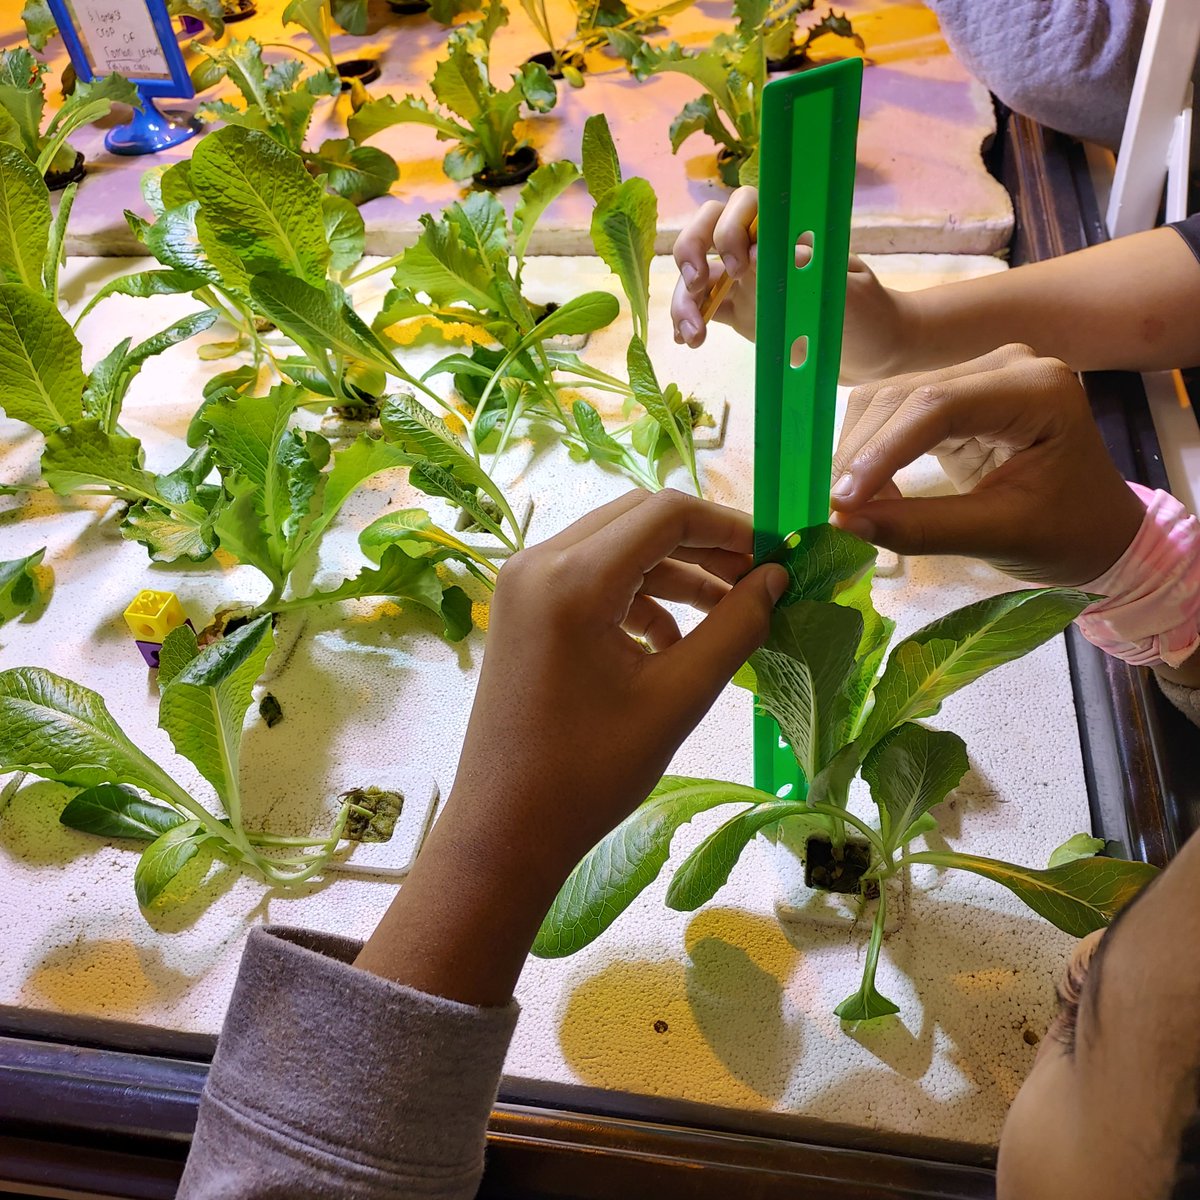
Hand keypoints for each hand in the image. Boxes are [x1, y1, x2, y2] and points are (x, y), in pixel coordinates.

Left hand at [452, 489, 786, 882]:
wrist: (505, 828)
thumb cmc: (590, 772)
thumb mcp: (676, 698)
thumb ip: (734, 628)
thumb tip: (777, 578)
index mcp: (572, 578)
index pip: (666, 513)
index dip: (730, 527)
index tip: (776, 556)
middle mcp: (538, 562)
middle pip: (638, 519)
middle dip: (703, 544)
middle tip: (757, 579)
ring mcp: (523, 584)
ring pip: (616, 546)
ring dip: (673, 572)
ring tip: (726, 613)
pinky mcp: (521, 608)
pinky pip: (591, 577)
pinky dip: (637, 596)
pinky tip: (671, 643)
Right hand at [670, 187, 916, 384]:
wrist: (875, 352)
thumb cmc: (870, 315)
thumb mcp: (844, 292)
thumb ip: (802, 271)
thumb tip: (754, 252)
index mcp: (789, 234)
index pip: (744, 206)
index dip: (729, 229)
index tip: (738, 268)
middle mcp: (761, 250)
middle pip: (708, 230)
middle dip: (691, 250)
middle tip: (697, 284)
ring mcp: (746, 283)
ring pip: (699, 273)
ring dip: (685, 297)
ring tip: (693, 335)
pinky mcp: (741, 314)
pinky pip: (705, 308)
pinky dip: (688, 320)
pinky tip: (687, 341)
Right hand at [828, 344, 1145, 585]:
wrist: (1101, 531)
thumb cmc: (1069, 534)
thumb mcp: (1002, 536)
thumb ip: (924, 529)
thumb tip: (844, 524)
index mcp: (1035, 389)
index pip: (936, 405)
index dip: (881, 452)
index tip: (841, 502)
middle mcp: (1004, 366)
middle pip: (903, 396)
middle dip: (861, 455)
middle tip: (835, 513)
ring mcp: (977, 376)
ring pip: (887, 401)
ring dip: (858, 453)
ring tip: (852, 508)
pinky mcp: (956, 395)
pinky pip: (895, 414)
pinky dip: (871, 453)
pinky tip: (869, 493)